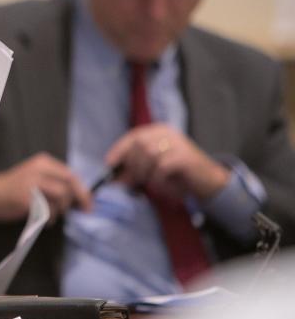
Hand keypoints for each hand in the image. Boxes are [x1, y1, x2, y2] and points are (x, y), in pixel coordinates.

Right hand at [0, 152, 90, 221]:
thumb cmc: (14, 188)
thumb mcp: (35, 177)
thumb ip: (55, 181)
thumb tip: (80, 196)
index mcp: (43, 162)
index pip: (71, 175)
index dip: (83, 191)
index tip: (88, 204)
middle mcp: (38, 169)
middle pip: (69, 185)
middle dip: (76, 201)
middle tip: (78, 212)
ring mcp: (32, 183)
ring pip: (61, 197)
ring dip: (61, 210)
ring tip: (53, 215)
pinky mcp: (26, 198)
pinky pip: (49, 209)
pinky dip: (51, 217)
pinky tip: (46, 220)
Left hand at [105, 124, 228, 199]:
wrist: (209, 182)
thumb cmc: (178, 176)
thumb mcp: (153, 170)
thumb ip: (135, 170)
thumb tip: (114, 178)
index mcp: (159, 132)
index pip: (133, 136)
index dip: (119, 150)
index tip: (109, 163)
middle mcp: (167, 133)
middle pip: (139, 146)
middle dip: (132, 167)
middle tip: (134, 182)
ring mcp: (177, 143)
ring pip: (149, 155)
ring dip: (146, 174)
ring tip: (154, 185)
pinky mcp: (185, 157)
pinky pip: (161, 168)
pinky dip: (158, 180)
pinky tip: (165, 186)